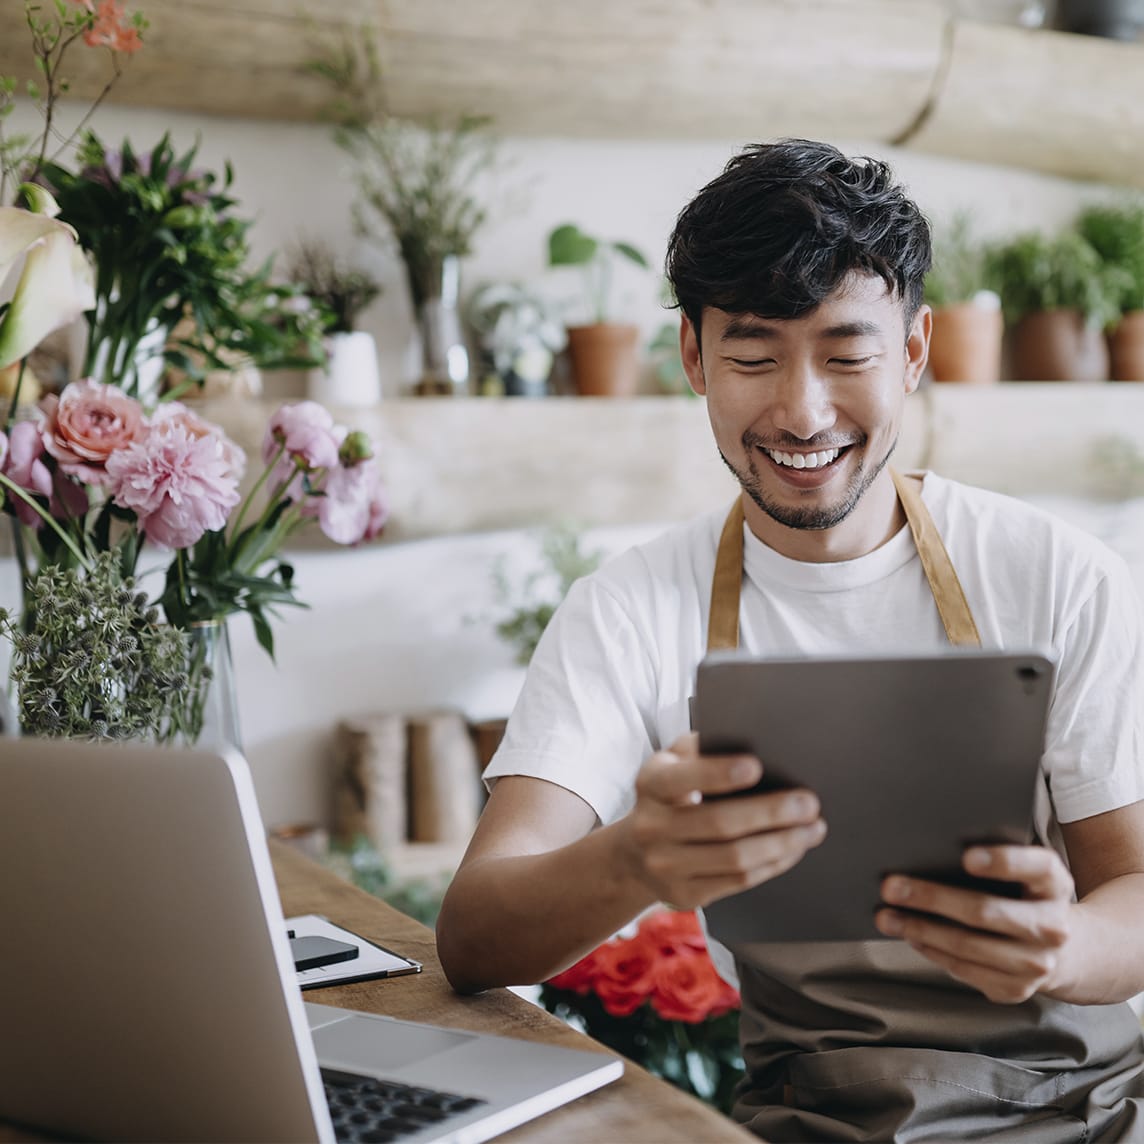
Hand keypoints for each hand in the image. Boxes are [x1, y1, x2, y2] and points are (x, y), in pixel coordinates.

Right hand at [617, 731, 826, 910]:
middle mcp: (652, 826)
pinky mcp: (685, 894)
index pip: (684, 778)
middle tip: (808, 803)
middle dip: (771, 813)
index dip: (719, 773)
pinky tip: (793, 849)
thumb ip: (701, 749)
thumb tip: (753, 738)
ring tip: (812, 828)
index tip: (757, 767)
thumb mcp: (672, 764)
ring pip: (735, 858)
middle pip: (719, 822)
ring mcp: (666, 865)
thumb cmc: (669, 796)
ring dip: (781, 843)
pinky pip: (739, 881)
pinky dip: (773, 864)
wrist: (635, 854)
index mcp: (650, 784)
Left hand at [874, 844, 1074, 1003]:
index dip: (1003, 862)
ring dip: (919, 930)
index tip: (966, 857)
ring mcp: (1037, 963)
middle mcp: (1053, 926)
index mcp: (1054, 883)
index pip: (1035, 867)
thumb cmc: (1023, 895)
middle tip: (890, 887)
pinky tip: (911, 937)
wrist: (1062, 949)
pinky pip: (964, 969)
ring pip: (967, 946)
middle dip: (931, 898)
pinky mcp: (1016, 989)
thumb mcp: (1022, 871)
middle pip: (984, 911)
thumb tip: (927, 852)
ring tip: (886, 916)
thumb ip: (991, 858)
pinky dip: (932, 951)